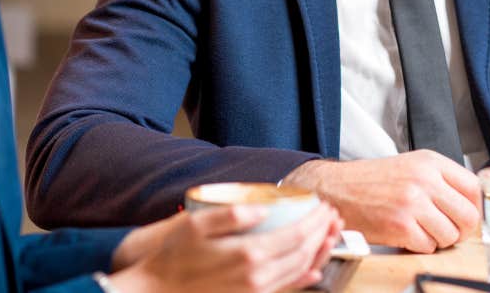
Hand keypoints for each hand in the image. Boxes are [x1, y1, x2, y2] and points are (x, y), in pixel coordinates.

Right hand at [107, 202, 341, 292]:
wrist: (158, 291)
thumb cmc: (172, 257)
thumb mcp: (195, 225)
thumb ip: (231, 215)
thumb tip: (262, 209)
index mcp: (248, 255)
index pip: (296, 235)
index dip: (314, 219)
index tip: (323, 205)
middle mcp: (258, 278)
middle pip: (304, 253)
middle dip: (322, 232)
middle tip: (331, 216)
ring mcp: (256, 292)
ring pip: (300, 272)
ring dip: (320, 252)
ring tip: (329, 234)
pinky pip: (287, 289)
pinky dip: (305, 278)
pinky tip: (314, 270)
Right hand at [281, 150, 479, 252]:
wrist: (335, 189)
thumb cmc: (370, 181)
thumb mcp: (410, 166)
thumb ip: (440, 179)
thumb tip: (470, 202)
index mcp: (429, 162)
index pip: (473, 188)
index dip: (474, 207)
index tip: (466, 216)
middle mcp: (424, 179)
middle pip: (468, 215)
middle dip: (460, 230)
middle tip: (447, 230)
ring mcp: (413, 203)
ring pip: (450, 235)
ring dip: (438, 239)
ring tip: (420, 230)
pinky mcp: (401, 225)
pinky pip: (428, 247)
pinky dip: (419, 247)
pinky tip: (406, 235)